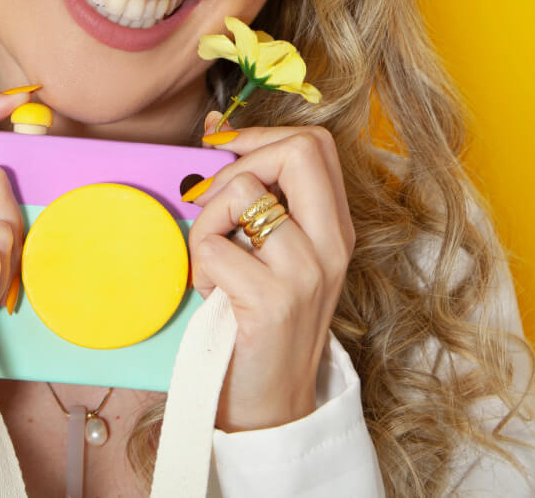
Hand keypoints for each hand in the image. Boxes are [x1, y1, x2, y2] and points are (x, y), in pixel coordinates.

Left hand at [184, 114, 355, 431]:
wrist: (272, 406)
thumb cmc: (263, 324)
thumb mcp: (276, 256)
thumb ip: (259, 199)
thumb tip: (215, 129)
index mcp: (336, 228)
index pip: (314, 143)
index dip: (263, 134)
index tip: (225, 152)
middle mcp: (332, 244)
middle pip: (297, 149)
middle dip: (241, 162)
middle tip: (216, 204)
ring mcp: (306, 272)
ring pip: (240, 194)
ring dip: (207, 225)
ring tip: (214, 263)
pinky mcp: (273, 300)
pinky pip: (212, 247)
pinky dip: (199, 268)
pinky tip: (214, 294)